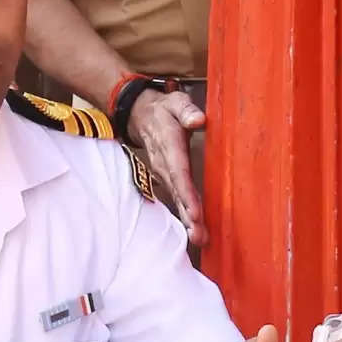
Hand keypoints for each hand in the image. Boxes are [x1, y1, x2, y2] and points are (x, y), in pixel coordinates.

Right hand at [130, 87, 207, 248]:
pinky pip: (178, 199)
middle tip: (199, 236)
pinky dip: (186, 216)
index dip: (187, 193)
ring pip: (177, 200)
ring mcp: (164, 174)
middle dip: (188, 215)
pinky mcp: (168, 180)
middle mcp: (165, 165)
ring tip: (200, 239)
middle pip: (178, 193)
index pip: (179, 172)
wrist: (141, 116)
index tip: (195, 213)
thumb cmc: (165, 110)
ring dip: (187, 221)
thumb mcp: (175, 102)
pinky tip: (196, 232)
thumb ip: (187, 110)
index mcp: (169, 146)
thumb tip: (199, 120)